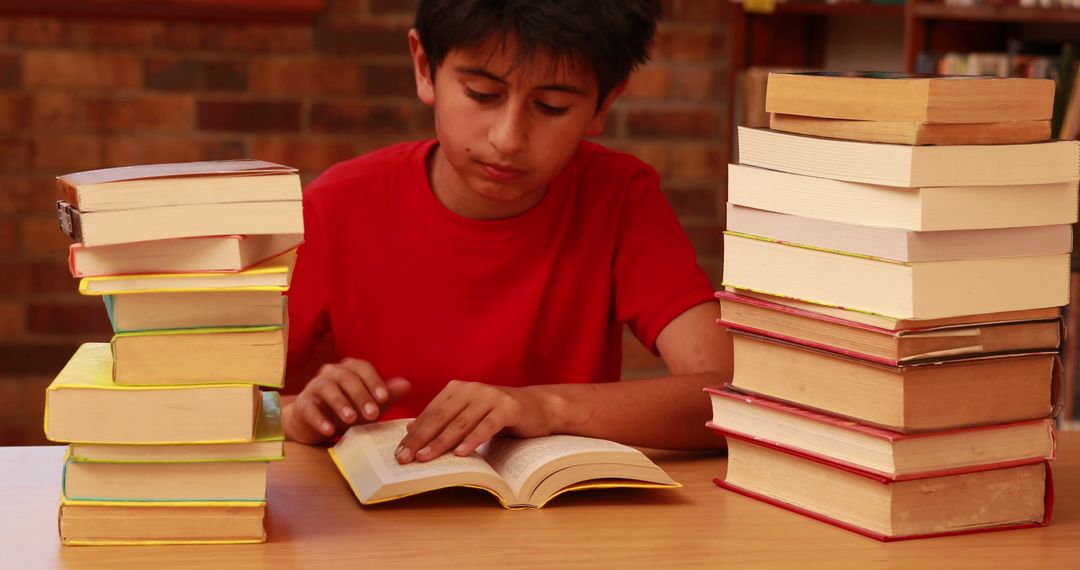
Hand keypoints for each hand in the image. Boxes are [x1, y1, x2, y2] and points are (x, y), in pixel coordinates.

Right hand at [284, 358, 410, 443]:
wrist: (315, 423)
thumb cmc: (347, 409)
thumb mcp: (369, 404)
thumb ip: (387, 395)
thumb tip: (407, 385)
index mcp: (349, 368)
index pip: (363, 368)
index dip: (374, 382)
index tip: (385, 399)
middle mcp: (331, 372)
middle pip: (346, 377)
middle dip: (361, 395)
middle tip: (373, 414)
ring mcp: (314, 387)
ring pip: (327, 389)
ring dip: (341, 404)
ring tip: (352, 420)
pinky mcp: (301, 404)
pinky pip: (309, 408)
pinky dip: (319, 419)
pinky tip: (329, 431)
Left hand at [394, 380, 563, 463]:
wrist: (539, 408)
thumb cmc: (499, 414)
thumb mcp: (468, 414)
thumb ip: (443, 418)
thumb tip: (411, 430)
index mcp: (457, 389)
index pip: (430, 413)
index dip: (413, 434)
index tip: (398, 453)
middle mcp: (471, 389)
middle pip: (441, 417)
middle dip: (420, 439)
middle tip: (404, 458)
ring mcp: (490, 396)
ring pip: (460, 423)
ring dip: (441, 442)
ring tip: (425, 458)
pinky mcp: (508, 408)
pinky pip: (487, 426)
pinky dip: (473, 440)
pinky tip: (461, 453)